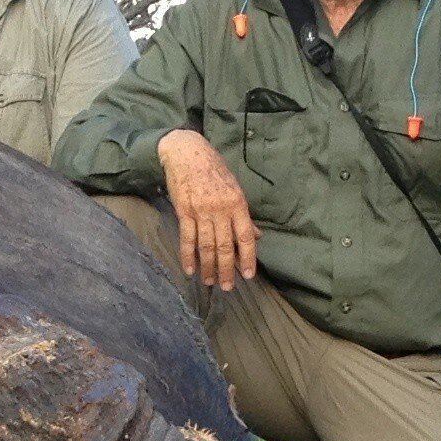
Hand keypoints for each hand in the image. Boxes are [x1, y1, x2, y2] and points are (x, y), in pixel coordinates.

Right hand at [156, 129, 257, 288]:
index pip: (245, 236)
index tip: (248, 275)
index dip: (248, 258)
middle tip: (227, 287)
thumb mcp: (234, 188)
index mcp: (237, 203)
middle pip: (225, 246)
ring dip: (208, 267)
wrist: (186, 152)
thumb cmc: (213, 169)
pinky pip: (187, 238)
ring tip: (210, 281)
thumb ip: (243, 215)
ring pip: (206, 246)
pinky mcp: (183, 211)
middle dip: (227, 269)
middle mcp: (220, 209)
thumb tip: (256, 236)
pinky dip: (188, 256)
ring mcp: (201, 211)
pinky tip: (190, 269)